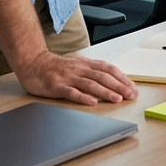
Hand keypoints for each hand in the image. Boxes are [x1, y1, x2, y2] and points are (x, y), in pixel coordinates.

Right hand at [12, 50, 137, 105]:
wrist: (33, 63)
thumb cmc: (57, 65)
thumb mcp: (78, 63)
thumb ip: (93, 69)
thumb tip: (113, 77)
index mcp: (86, 64)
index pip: (109, 69)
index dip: (122, 78)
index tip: (133, 87)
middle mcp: (79, 69)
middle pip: (103, 77)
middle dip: (119, 86)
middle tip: (131, 95)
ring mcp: (68, 77)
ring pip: (90, 84)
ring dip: (105, 92)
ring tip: (117, 99)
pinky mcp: (57, 86)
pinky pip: (71, 92)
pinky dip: (83, 97)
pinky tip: (92, 102)